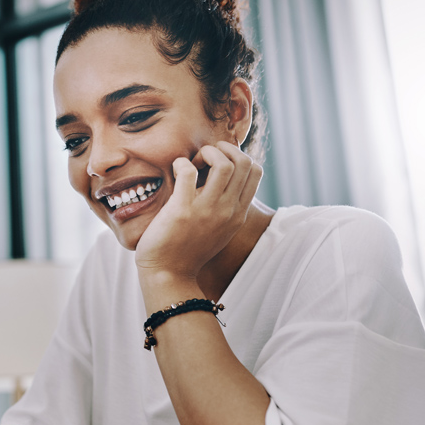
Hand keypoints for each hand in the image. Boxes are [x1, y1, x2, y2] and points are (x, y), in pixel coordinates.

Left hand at [135, 141, 261, 280]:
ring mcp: (207, 210)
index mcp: (238, 213)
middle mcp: (228, 210)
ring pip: (223, 163)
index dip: (237, 156)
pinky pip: (188, 171)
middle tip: (203, 159)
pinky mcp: (182, 209)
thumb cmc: (187, 249)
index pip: (256, 170)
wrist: (168, 274)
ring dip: (206, 153)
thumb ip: (226, 207)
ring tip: (191, 163)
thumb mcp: (219, 229)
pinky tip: (175, 170)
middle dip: (223, 150)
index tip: (217, 163)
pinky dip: (181, 163)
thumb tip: (222, 177)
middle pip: (244, 162)